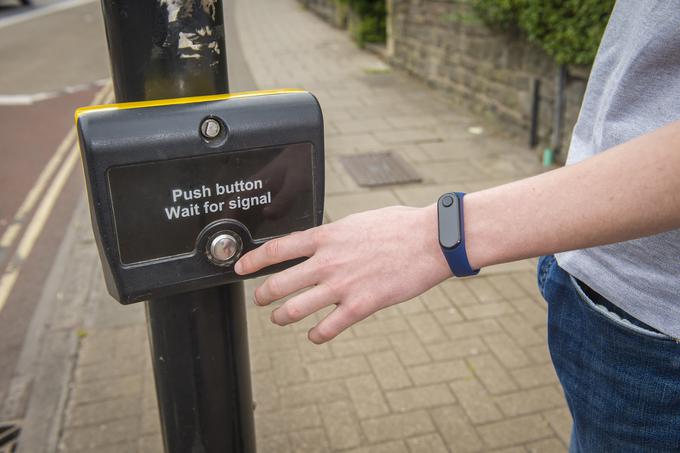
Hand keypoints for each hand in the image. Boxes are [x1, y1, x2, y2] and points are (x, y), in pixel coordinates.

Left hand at [234, 204, 451, 342]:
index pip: (277, 249)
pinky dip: (316, 335)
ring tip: (280, 318)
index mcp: (327, 237)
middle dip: (262, 295)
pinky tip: (314, 335)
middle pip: (278, 283)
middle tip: (260, 300)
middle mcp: (328, 262)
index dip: (253, 261)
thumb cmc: (400, 227)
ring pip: (295, 309)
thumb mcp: (358, 222)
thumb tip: (324, 242)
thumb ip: (336, 235)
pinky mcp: (360, 306)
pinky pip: (326, 328)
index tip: (241, 268)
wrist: (430, 241)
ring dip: (282, 317)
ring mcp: (342, 285)